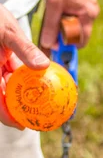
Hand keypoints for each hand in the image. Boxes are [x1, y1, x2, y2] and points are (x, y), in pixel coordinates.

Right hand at [0, 4, 49, 128]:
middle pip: (2, 100)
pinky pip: (16, 76)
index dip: (6, 117)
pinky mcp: (3, 64)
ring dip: (25, 99)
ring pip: (10, 90)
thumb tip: (44, 65)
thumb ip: (24, 49)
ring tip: (44, 108)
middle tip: (36, 121)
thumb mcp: (8, 31)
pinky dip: (28, 82)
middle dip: (17, 112)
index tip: (21, 126)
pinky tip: (43, 85)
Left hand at [40, 0, 99, 49]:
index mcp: (89, 15)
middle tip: (53, 26)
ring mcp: (90, 7)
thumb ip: (51, 26)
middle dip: (66, 33)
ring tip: (55, 12)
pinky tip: (59, 7)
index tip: (56, 43)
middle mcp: (93, 13)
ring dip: (65, 23)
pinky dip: (67, 16)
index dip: (69, 44)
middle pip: (79, 33)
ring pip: (77, 24)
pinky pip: (77, 15)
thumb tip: (48, 44)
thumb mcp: (53, 4)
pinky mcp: (86, 2)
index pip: (82, 40)